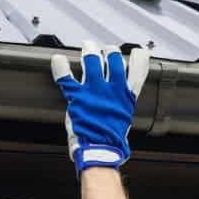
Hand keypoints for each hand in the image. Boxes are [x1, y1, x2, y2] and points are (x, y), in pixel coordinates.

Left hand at [51, 41, 149, 173]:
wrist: (100, 151)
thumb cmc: (112, 142)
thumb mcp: (125, 121)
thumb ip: (122, 107)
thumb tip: (122, 104)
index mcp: (126, 98)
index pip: (137, 72)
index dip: (139, 59)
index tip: (139, 51)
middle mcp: (112, 91)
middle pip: (114, 60)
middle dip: (111, 52)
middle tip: (107, 49)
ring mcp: (94, 92)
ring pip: (93, 61)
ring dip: (90, 52)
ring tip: (88, 46)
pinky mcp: (77, 97)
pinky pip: (66, 77)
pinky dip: (60, 67)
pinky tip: (58, 59)